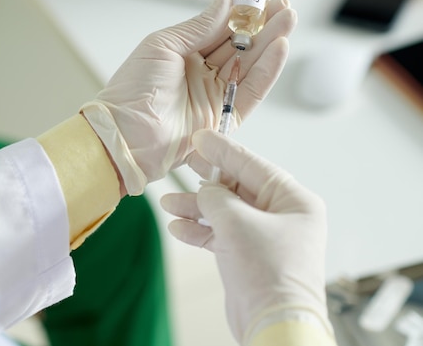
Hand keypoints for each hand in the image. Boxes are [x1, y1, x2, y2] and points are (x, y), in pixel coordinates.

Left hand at [81, 0, 296, 194]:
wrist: (126, 133)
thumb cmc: (133, 88)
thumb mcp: (163, 46)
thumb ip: (197, 26)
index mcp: (183, 55)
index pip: (220, 29)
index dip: (241, 13)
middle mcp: (201, 74)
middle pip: (239, 46)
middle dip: (263, 25)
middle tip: (283, 4)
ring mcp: (213, 96)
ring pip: (250, 65)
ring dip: (271, 42)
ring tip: (289, 18)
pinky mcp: (224, 119)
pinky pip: (251, 91)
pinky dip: (267, 70)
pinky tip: (280, 47)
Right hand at [161, 130, 329, 342]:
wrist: (271, 325)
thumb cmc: (268, 271)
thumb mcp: (237, 222)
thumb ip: (217, 197)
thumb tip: (206, 190)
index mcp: (293, 201)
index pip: (253, 166)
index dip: (223, 151)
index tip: (202, 138)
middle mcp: (282, 217)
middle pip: (237, 189)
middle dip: (206, 182)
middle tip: (183, 165)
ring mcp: (264, 238)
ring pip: (225, 213)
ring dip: (196, 209)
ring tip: (168, 203)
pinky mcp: (248, 258)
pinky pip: (220, 235)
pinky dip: (199, 231)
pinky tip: (178, 227)